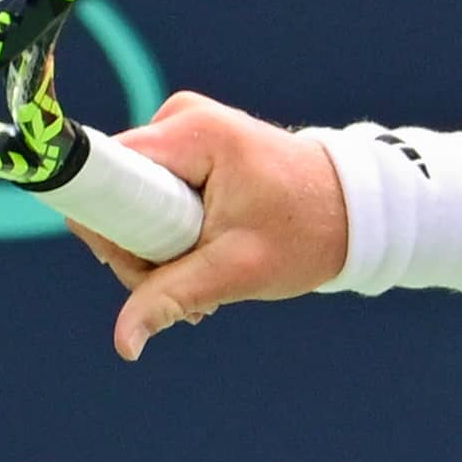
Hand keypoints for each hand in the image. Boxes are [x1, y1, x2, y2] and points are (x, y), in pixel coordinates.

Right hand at [82, 93, 345, 354]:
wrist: (355, 211)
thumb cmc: (307, 232)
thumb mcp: (237, 270)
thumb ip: (172, 297)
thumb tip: (123, 343)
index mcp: (192, 132)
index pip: (107, 173)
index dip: (107, 226)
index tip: (137, 268)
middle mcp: (180, 118)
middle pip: (117, 193)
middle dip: (141, 251)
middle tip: (189, 286)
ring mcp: (184, 130)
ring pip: (132, 203)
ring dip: (157, 251)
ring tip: (204, 280)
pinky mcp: (189, 148)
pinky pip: (151, 197)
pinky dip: (170, 236)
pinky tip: (202, 259)